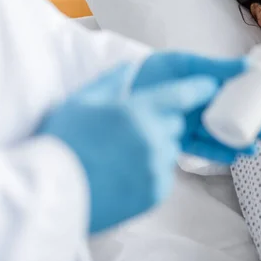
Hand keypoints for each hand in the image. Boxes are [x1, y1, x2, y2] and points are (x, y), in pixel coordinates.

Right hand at [37, 63, 218, 232]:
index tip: (210, 86)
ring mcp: (157, 167)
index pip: (183, 94)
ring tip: (121, 155)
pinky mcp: (156, 192)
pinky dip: (151, 171)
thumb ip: (113, 80)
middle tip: (130, 131)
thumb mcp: (83, 100)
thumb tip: (132, 67)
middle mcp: (154, 138)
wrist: (49, 193)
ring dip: (156, 147)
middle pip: (175, 123)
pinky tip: (123, 172)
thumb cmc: (63, 143)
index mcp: (138, 111)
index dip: (199, 89)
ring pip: (169, 149)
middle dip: (161, 123)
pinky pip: (163, 174)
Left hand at [133, 52, 260, 163]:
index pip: (236, 95)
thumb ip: (214, 67)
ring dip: (239, 141)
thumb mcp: (186, 64)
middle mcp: (199, 105)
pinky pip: (201, 148)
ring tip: (254, 147)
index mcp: (204, 84)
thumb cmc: (154, 70)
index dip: (255, 102)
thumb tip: (247, 65)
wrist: (119, 89)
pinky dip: (217, 152)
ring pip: (219, 134)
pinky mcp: (177, 139)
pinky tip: (234, 156)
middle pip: (232, 117)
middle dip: (252, 125)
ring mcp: (189, 122)